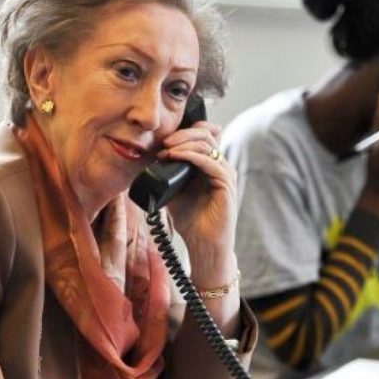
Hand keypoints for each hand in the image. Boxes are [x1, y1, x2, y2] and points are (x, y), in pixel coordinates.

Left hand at [159, 119, 237, 279]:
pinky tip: (176, 157)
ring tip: (166, 150)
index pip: (201, 136)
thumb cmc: (191, 221)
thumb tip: (152, 160)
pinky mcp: (227, 184)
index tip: (162, 140)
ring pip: (207, 145)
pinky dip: (191, 156)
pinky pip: (211, 162)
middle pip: (205, 135)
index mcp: (209, 165)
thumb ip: (168, 175)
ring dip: (183, 144)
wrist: (204, 245)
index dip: (183, 132)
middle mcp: (220, 166)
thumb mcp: (174, 193)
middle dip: (181, 134)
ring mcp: (225, 174)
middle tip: (163, 142)